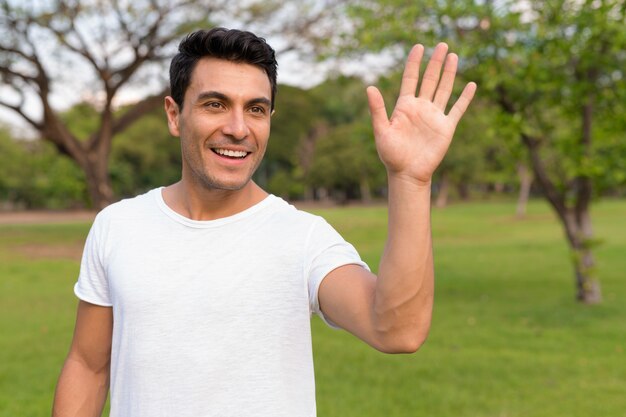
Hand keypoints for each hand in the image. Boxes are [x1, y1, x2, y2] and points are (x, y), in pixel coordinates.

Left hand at [367, 43, 476, 185]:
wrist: (407, 174)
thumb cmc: (391, 155)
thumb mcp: (382, 131)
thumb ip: (377, 110)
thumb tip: (369, 87)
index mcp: (404, 106)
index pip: (410, 78)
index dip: (414, 63)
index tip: (418, 47)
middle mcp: (421, 108)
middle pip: (429, 79)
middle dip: (435, 62)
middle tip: (441, 44)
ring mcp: (434, 116)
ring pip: (443, 89)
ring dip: (449, 73)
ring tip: (453, 56)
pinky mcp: (446, 127)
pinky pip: (458, 109)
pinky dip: (465, 98)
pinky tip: (471, 85)